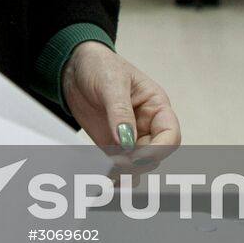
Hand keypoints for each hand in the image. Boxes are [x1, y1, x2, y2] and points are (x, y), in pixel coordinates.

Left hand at [62, 42, 180, 170]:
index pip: (170, 135)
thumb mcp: (111, 83)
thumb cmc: (100, 65)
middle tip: (117, 162)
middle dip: (139, 162)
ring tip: (111, 173)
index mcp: (156, 106)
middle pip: (154, 154)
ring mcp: (129, 136)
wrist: (73, 66)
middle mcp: (146, 124)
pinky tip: (105, 178)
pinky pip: (118, 164)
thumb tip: (126, 141)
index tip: (139, 155)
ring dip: (127, 172)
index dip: (159, 149)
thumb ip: (120, 112)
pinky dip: (114, 173)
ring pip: (138, 164)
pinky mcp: (111, 144)